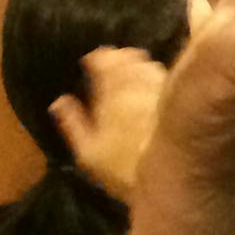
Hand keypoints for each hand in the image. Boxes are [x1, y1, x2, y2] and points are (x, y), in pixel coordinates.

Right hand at [49, 47, 166, 202]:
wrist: (169, 177)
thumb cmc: (123, 168)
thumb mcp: (88, 153)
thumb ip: (72, 123)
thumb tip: (59, 101)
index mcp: (110, 98)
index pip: (103, 66)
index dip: (98, 58)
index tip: (92, 59)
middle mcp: (135, 89)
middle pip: (127, 61)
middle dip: (118, 56)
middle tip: (113, 58)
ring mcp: (158, 93)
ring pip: (147, 66)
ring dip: (137, 62)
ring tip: (132, 63)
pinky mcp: (175, 100)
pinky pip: (163, 77)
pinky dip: (155, 72)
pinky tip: (153, 75)